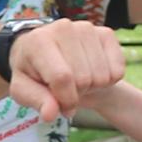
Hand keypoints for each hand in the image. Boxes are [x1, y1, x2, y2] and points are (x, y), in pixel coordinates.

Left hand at [3, 19, 126, 115]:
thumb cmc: (34, 74)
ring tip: (76, 80)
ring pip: (102, 76)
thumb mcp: (24, 90)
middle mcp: (64, 28)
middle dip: (76, 93)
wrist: (48, 55)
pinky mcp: (106, 34)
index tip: (61, 108)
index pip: (62, 77)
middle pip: (84, 79)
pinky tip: (91, 72)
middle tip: (66, 88)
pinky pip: (117, 71)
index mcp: (39, 41)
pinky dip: (108, 80)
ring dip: (91, 87)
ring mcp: (87, 28)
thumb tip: (50, 114)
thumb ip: (36, 101)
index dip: (66, 100)